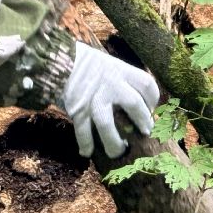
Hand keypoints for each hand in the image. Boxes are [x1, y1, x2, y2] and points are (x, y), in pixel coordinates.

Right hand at [61, 42, 159, 157]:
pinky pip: (82, 130)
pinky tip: (87, 152)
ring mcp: (93, 97)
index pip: (146, 84)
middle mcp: (110, 83)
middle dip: (142, 121)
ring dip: (113, 142)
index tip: (151, 109)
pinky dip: (85, 143)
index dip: (153, 99)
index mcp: (121, 70)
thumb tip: (139, 104)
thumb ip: (123, 80)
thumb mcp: (110, 65)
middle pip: (133, 104)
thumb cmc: (88, 64)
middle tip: (145, 132)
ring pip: (106, 124)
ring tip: (119, 151)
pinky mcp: (77, 108)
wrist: (60, 60)